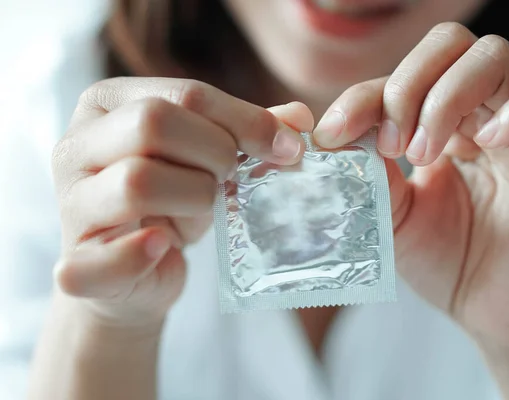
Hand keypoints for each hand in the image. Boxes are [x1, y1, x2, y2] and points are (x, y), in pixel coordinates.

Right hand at [52, 77, 312, 326]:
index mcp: (108, 105)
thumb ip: (249, 134)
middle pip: (153, 123)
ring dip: (194, 197)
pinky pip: (102, 258)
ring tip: (209, 207)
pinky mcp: (74, 262)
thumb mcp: (210, 160)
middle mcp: (77, 145)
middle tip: (235, 178)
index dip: (246, 120)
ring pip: (137, 181)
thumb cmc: (174, 205)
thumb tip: (300, 118)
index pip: (184, 94)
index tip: (290, 148)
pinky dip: (140, 254)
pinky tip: (164, 246)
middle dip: (216, 153)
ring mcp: (71, 204)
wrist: (136, 274)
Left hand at [314, 23, 508, 347]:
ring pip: (494, 60)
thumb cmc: (442, 261)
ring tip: (423, 155)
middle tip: (391, 145)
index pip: (406, 75)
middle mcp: (484, 117)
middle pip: (451, 46)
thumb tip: (339, 134)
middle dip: (406, 86)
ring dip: (445, 100)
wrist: (490, 313)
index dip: (365, 94)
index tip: (334, 134)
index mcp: (445, 124)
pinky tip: (485, 144)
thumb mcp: (390, 213)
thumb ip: (369, 171)